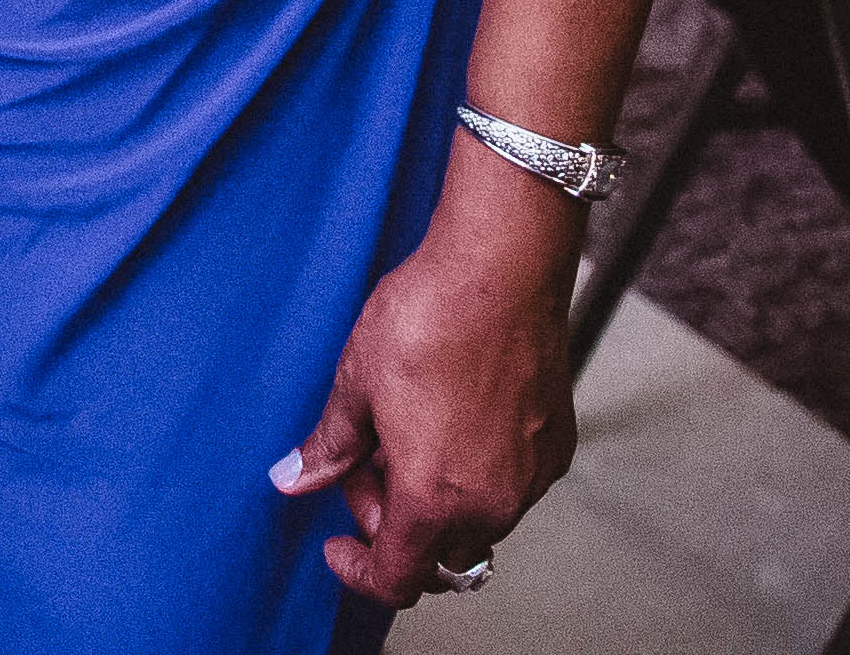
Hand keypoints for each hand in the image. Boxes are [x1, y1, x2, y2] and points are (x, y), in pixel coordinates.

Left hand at [271, 174, 576, 606]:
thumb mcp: (356, 383)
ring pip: (477, 522)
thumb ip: (329, 447)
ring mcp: (530, 477)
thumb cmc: (431, 317)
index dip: (360, 572)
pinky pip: (511, 487)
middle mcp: (492, 502)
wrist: (501, 268)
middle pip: (438, 554)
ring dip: (437, 499)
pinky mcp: (555, 446)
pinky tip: (452, 419)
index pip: (398, 579)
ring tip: (408, 431)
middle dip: (394, 523)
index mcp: (433, 498)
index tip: (339, 545)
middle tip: (366, 462)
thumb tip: (294, 478)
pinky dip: (477, 474)